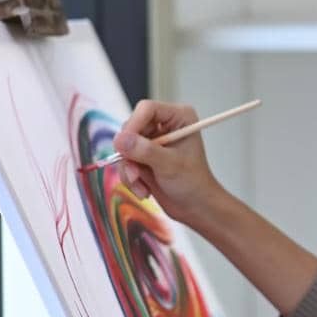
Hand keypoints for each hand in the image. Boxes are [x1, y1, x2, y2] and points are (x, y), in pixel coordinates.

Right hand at [114, 99, 227, 228]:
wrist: (196, 207)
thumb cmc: (193, 184)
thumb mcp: (170, 165)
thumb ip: (145, 150)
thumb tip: (120, 139)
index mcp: (179, 117)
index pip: (146, 109)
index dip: (133, 125)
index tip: (124, 145)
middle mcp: (164, 124)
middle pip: (130, 127)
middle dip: (130, 154)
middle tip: (135, 174)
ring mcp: (152, 140)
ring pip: (124, 146)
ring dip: (128, 169)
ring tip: (142, 187)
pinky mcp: (143, 155)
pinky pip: (124, 160)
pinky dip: (130, 177)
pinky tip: (144, 190)